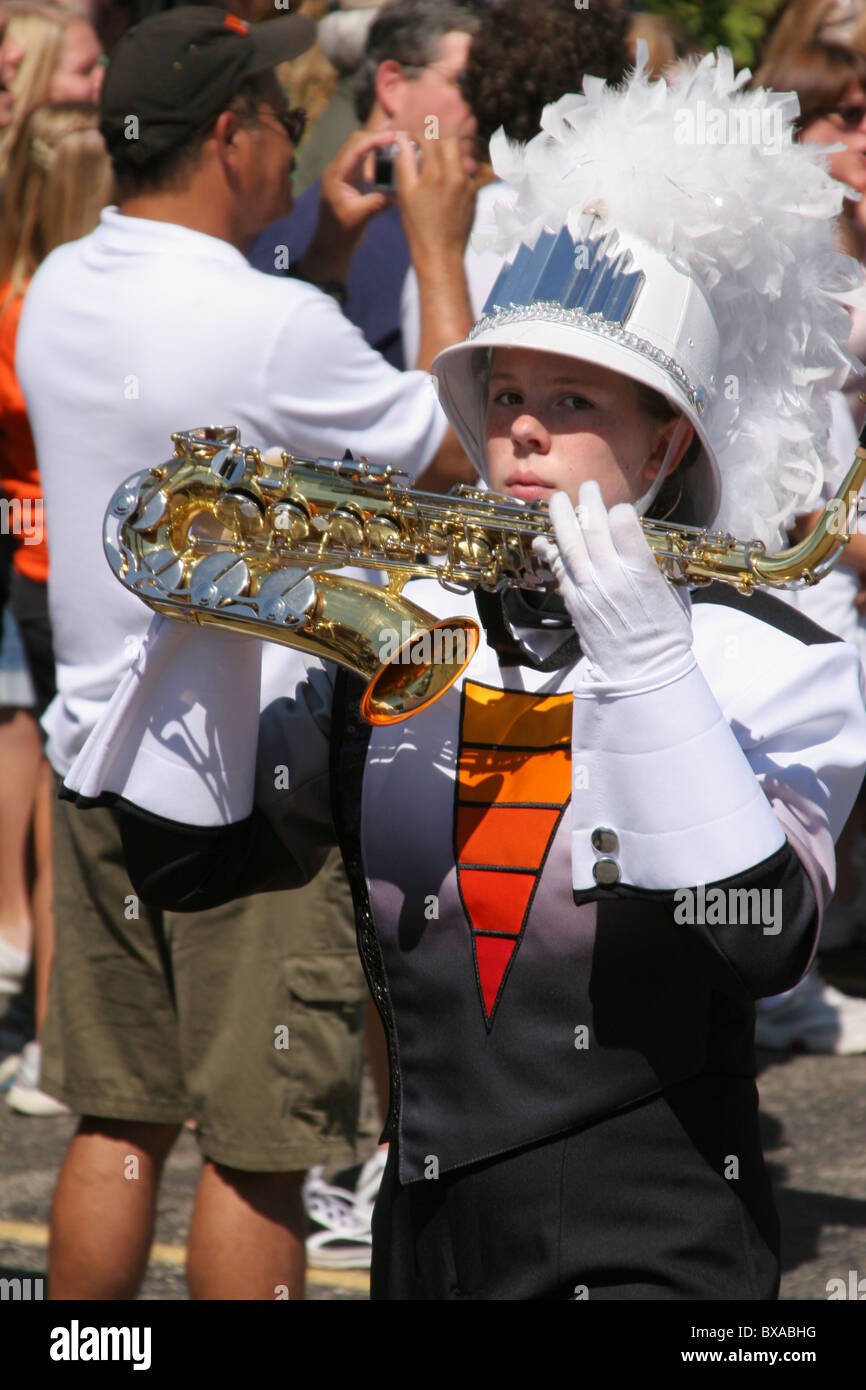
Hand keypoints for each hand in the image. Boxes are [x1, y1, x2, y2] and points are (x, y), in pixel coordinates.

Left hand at [300, 129, 397, 283]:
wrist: (331, 246)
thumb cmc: (340, 234)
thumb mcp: (359, 218)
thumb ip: (376, 203)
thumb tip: (397, 194)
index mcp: (336, 174)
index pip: (355, 147)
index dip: (375, 138)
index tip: (395, 137)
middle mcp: (338, 169)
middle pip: (358, 141)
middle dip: (378, 135)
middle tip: (400, 135)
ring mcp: (345, 174)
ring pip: (361, 149)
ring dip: (378, 143)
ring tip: (398, 139)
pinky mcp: (352, 180)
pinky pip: (365, 161)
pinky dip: (378, 155)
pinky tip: (391, 153)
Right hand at [396, 131, 475, 269]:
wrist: (440, 253)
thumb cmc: (418, 227)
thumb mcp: (405, 194)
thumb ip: (404, 163)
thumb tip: (403, 141)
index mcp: (436, 174)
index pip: (429, 138)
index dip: (418, 135)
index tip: (411, 140)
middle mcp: (456, 176)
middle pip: (450, 141)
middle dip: (436, 141)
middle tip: (424, 151)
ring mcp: (468, 185)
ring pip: (459, 157)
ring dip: (446, 157)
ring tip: (433, 170)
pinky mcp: (474, 195)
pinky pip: (464, 174)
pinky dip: (453, 174)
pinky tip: (443, 189)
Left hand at [532, 482, 693, 684]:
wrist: (643, 672)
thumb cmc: (666, 636)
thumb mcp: (673, 594)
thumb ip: (655, 567)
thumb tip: (646, 549)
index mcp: (642, 570)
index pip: (623, 522)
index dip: (621, 511)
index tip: (621, 510)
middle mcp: (612, 574)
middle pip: (593, 526)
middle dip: (588, 502)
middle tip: (586, 487)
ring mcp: (589, 588)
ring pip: (570, 544)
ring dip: (561, 518)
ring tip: (556, 500)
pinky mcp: (575, 602)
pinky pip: (558, 569)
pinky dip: (549, 552)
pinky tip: (544, 540)